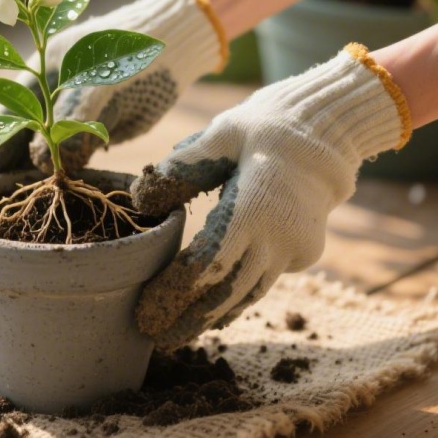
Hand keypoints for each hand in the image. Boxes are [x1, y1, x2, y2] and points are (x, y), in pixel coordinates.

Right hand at [0, 0, 225, 185]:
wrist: (174, 44)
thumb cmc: (134, 52)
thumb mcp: (101, 80)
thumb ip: (74, 117)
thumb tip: (44, 162)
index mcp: (37, 77)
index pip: (0, 121)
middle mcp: (48, 98)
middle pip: (14, 140)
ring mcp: (70, 115)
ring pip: (41, 153)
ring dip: (27, 179)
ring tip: (6, 210)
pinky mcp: (95, 131)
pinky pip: (71, 158)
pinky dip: (61, 177)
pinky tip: (52, 196)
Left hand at [132, 43, 411, 347]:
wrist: (326, 133)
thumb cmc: (263, 128)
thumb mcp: (220, 135)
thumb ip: (181, 167)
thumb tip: (139, 198)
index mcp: (254, 207)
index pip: (207, 263)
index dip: (175, 291)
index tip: (147, 310)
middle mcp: (278, 237)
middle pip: (227, 291)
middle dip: (189, 317)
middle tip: (154, 337)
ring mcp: (296, 248)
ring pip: (249, 293)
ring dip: (213, 316)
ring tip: (178, 333)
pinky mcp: (306, 252)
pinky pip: (265, 282)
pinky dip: (237, 297)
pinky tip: (213, 310)